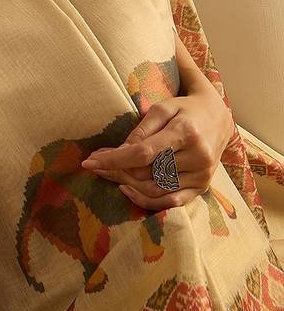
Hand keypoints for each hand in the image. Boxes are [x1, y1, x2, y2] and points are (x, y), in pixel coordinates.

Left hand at [80, 88, 234, 210]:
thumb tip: (119, 152)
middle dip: (117, 169)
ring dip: (127, 183)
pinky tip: (127, 189)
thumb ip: (141, 129)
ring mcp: (202, 175)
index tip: (89, 162)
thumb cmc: (185, 109)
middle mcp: (197, 157)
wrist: (220, 118)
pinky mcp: (202, 187)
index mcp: (186, 132)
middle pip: (146, 173)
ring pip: (154, 189)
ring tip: (110, 173)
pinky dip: (145, 200)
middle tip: (98, 163)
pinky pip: (170, 202)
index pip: (143, 152)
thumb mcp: (162, 108)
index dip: (114, 160)